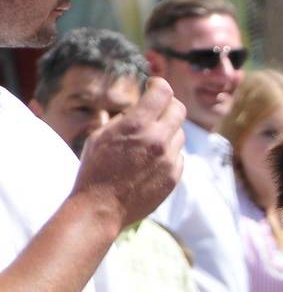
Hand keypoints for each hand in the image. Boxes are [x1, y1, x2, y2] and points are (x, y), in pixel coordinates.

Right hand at [73, 77, 184, 227]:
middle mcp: (157, 139)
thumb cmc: (95, 169)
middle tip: (157, 109)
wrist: (101, 207)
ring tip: (147, 142)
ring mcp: (169, 159)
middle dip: (168, 105)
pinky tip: (150, 162)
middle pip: (178, 109)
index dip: (158, 85)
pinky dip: (168, 154)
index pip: (163, 91)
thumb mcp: (101, 136)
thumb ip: (125, 119)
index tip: (153, 86)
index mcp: (137, 125)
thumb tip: (142, 107)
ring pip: (179, 133)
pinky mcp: (174, 176)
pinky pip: (178, 155)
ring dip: (167, 132)